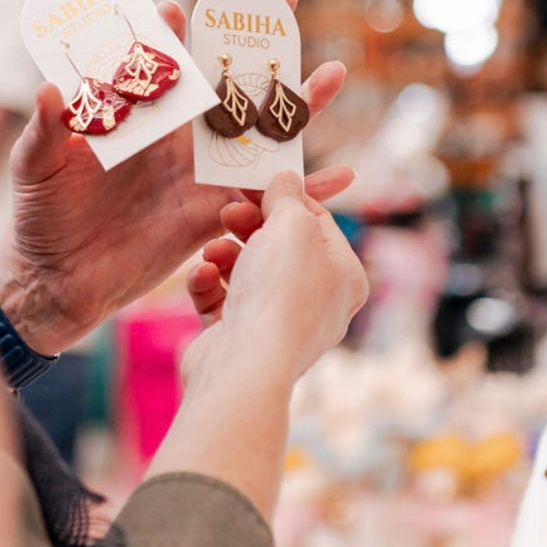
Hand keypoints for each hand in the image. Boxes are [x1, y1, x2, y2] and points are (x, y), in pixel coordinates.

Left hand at [0, 0, 352, 353]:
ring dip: (298, 105)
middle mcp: (175, 138)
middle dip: (257, 41)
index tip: (181, 6)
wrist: (54, 281)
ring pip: (258, 133)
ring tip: (336, 73)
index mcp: (137, 117)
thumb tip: (50, 88)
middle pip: (226, 81)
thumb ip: (46, 127)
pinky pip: (265, 198)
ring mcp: (198, 175)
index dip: (173, 31)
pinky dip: (305, 189)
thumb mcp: (37, 165)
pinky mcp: (212, 216)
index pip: (163, 61)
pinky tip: (345, 176)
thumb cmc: (40, 215)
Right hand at [182, 172, 367, 388]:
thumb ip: (288, 197)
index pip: (317, 222)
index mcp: (343, 277)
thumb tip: (286, 178)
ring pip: (246, 270)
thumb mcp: (292, 225)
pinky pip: (222, 298)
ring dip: (224, 253)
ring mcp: (276, 324)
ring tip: (212, 250)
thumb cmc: (280, 294)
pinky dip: (209, 283)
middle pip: (279, 246)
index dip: (285, 198)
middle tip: (228, 211)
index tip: (255, 183)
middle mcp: (316, 302)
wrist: (245, 368)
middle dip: (249, 225)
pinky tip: (202, 276)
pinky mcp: (239, 338)